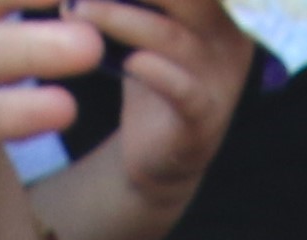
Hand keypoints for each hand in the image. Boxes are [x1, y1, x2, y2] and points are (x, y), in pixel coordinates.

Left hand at [82, 0, 253, 238]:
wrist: (154, 158)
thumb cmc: (147, 77)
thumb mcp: (146, 22)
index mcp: (222, 8)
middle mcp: (231, 37)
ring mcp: (222, 81)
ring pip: (174, 38)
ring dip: (119, 19)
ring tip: (76, 11)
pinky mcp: (206, 121)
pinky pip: (185, 93)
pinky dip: (156, 74)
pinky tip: (126, 63)